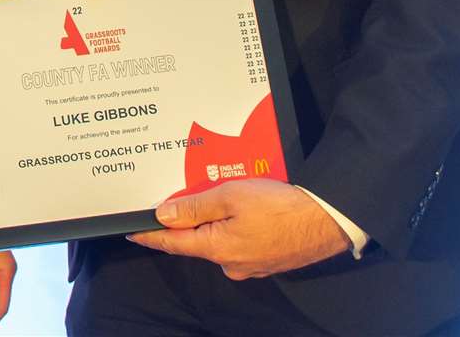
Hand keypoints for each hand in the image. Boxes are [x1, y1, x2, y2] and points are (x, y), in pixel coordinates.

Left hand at [127, 180, 350, 279]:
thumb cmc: (280, 206)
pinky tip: (248, 209)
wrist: (328, 220)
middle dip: (191, 219)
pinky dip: (238, 225)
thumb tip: (163, 215)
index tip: (131, 232)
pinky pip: (242, 241)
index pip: (172, 243)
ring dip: (218, 220)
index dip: (150, 236)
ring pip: (222, 239)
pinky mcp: (268, 260)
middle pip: (198, 240)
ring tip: (225, 195)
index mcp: (217, 248)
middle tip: (185, 195)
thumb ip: (194, 206)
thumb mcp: (231, 196)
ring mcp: (251, 265)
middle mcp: (230, 263)